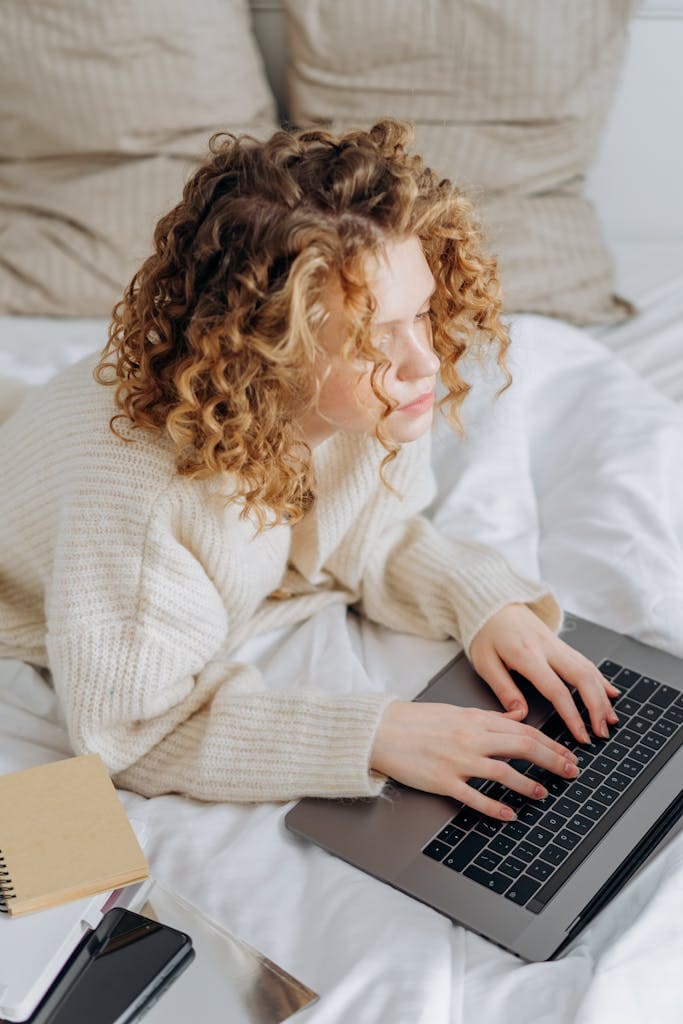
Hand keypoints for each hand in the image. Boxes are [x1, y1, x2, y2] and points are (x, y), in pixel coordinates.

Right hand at [370, 700, 579, 819]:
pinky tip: (509, 814)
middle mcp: (470, 738)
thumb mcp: (456, 712)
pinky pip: (474, 797)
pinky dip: (495, 806)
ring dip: (528, 784)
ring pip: (503, 772)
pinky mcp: (443, 781)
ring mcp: (457, 760)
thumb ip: (487, 719)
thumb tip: (516, 719)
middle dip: (551, 760)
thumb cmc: (417, 721)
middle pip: (521, 747)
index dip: (550, 743)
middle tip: (571, 771)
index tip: (567, 753)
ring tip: (544, 793)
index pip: (523, 730)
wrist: (382, 730)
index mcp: (475, 719)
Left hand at [469, 603, 620, 744]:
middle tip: (602, 732)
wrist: (493, 604)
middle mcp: (548, 649)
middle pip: (582, 677)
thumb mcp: (485, 663)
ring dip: (603, 695)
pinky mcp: (561, 644)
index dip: (572, 715)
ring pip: (588, 669)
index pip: (557, 690)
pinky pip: (585, 661)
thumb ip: (503, 689)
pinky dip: (601, 678)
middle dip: (597, 707)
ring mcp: (557, 645)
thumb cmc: (486, 633)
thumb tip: (521, 714)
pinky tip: (611, 692)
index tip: (582, 736)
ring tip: (610, 719)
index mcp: (527, 656)